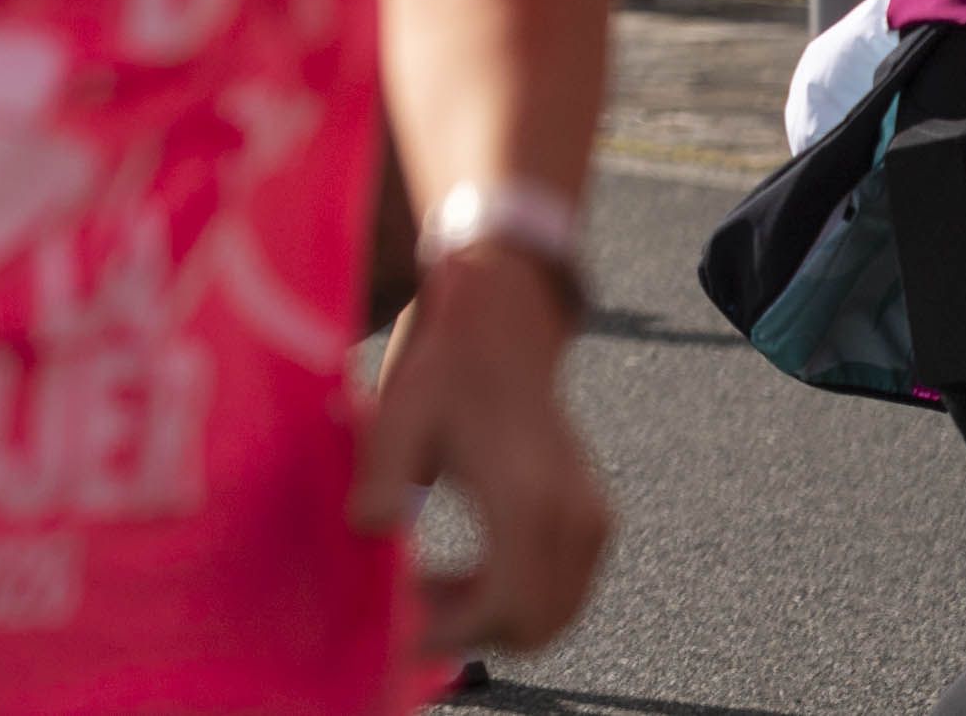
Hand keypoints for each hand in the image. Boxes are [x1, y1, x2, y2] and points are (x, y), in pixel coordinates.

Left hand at [354, 250, 610, 656]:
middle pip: (536, 623)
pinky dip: (521, 597)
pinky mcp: (596, 518)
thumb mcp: (396, 419)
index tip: (406, 634)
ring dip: (497, 618)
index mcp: (526, 497)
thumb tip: (369, 534)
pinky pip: (566, 589)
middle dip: (472, 631)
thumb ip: (382, 481)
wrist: (500, 330)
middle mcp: (574, 516)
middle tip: (415, 606)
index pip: (505, 606)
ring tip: (435, 585)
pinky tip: (469, 571)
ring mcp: (593, 519)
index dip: (453, 632)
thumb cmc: (443, 372)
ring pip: (556, 614)